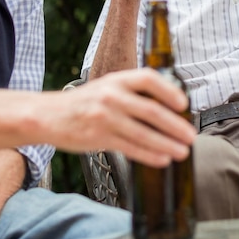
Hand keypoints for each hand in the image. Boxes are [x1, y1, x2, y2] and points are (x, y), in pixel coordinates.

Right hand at [42, 68, 195, 167]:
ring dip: (167, 144)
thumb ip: (131, 93)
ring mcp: (104, 117)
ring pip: (143, 133)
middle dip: (175, 125)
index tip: (183, 104)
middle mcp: (111, 96)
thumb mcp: (106, 87)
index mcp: (116, 80)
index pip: (148, 79)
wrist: (48, 115)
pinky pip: (130, 148)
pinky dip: (149, 155)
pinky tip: (162, 159)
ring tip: (182, 151)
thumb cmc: (83, 102)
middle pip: (151, 110)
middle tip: (191, 135)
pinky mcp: (98, 138)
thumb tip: (167, 108)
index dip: (169, 91)